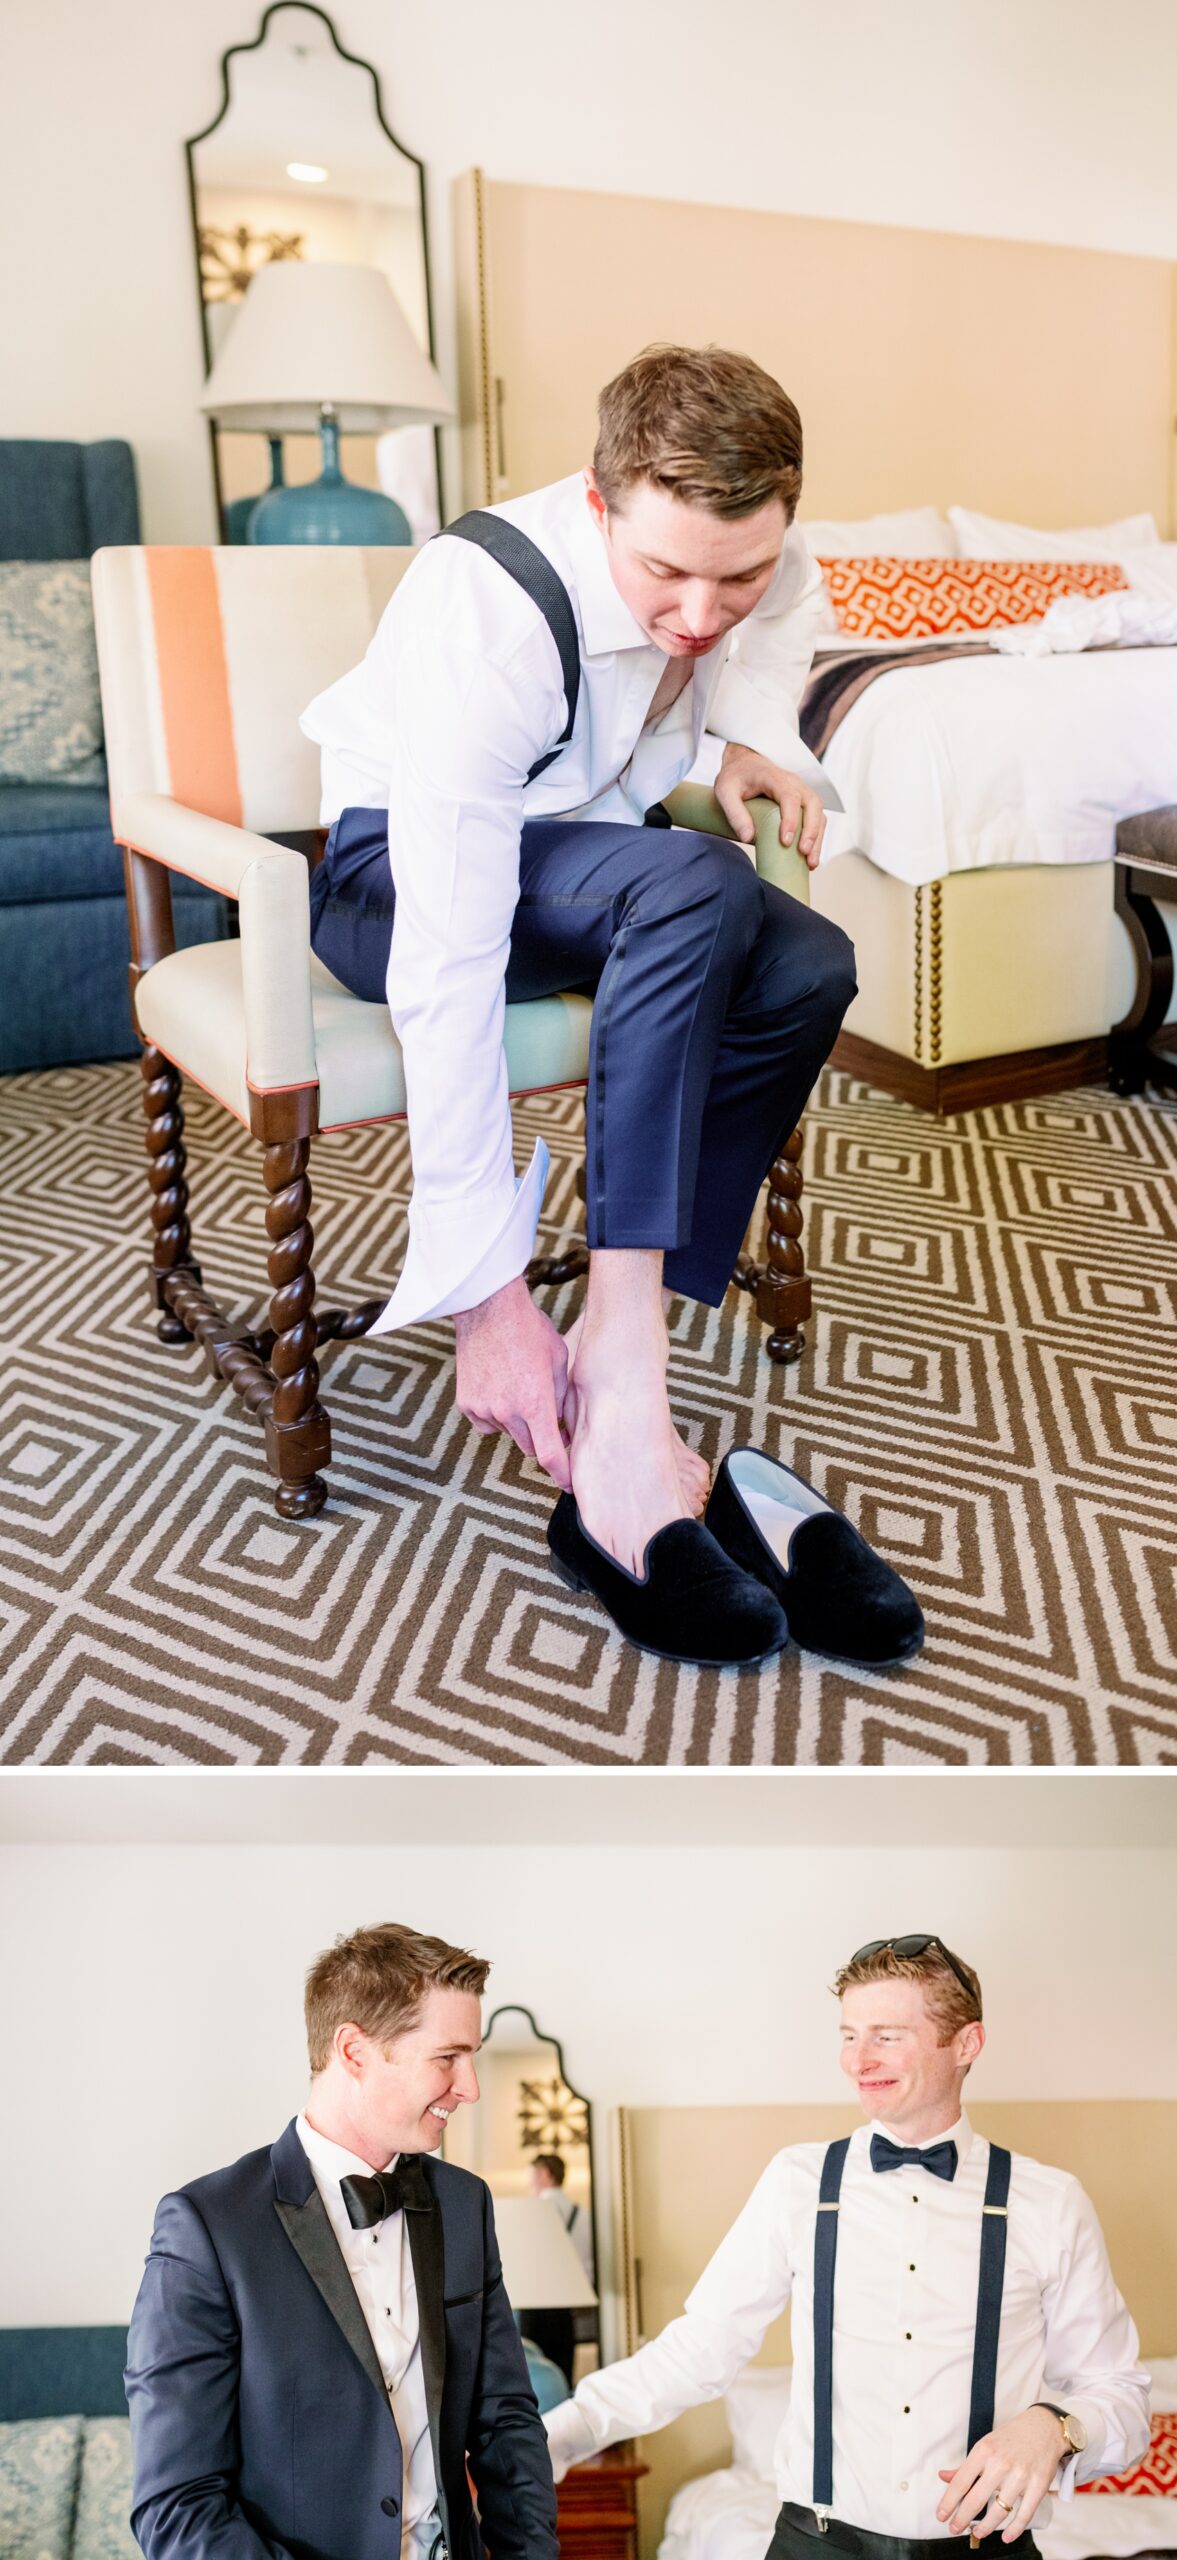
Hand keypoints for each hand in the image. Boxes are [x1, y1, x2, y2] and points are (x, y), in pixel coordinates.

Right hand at [453, 1275, 571, 1489]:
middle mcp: (508, 1412)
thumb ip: (563, 1397)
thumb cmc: (529, 1329)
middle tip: (546, 1415)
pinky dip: (495, 1414)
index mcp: (535, 1403)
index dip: (562, 1474)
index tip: (569, 1485)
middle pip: (530, 1446)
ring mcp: (484, 1408)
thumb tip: (563, 1423)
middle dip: (541, 1437)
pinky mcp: (466, 1403)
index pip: (550, 1455)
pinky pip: (487, 1422)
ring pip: (508, 1433)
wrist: (488, 1308)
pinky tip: (499, 1387)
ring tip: (519, 1386)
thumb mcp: (558, 1361)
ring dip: (517, 1422)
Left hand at [715, 742, 826, 869]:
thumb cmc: (735, 778)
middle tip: (803, 853)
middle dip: (811, 830)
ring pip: (818, 812)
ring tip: (811, 863)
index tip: (785, 842)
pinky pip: (817, 818)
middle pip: (812, 803)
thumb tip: (748, 838)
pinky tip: (810, 857)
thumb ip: (734, 813)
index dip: (791, 819)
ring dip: (818, 837)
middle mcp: (794, 782)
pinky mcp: (804, 802)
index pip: (790, 797)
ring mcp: (801, 791)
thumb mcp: (725, 792)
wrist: (745, 763)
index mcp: (774, 777)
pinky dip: (817, 837)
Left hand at [937, 2405, 1065, 2541]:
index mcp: (983, 2451)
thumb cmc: (1011, 2437)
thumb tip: (943, 2477)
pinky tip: (1006, 2537)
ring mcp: (1020, 2476)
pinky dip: (1014, 2530)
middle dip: (962, 2519)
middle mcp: (1000, 2464)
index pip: (960, 2482)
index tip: (941, 2516)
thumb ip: (965, 2465)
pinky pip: (1024, 2515)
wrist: (1043, 2427)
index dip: (948, 2503)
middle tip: (954, 2529)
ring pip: (999, 2511)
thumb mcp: (985, 2445)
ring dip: (985, 2528)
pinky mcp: (1038, 2486)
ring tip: (978, 2533)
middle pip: (975, 2500)